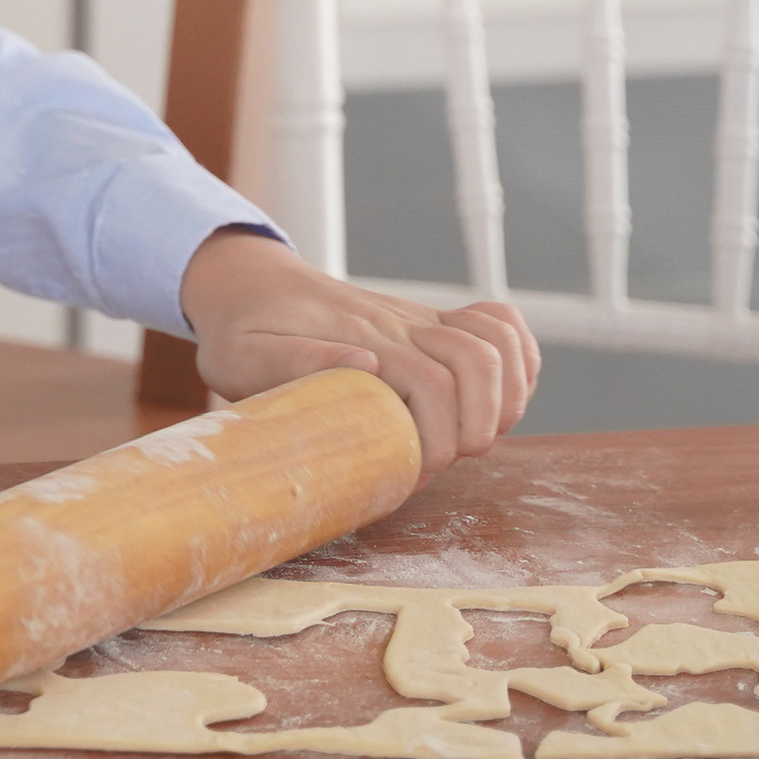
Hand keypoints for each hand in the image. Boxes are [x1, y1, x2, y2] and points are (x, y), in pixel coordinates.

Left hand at [177, 228, 540, 476]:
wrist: (246, 284)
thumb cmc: (239, 330)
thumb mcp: (241, 355)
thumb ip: (294, 361)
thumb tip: (367, 366)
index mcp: (358, 338)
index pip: (429, 384)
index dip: (435, 441)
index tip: (410, 474)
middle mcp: (398, 324)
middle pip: (478, 363)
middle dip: (477, 425)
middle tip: (443, 460)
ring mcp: (419, 319)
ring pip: (497, 343)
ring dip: (504, 398)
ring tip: (470, 436)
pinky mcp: (429, 322)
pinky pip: (499, 324)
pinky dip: (518, 360)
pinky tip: (496, 397)